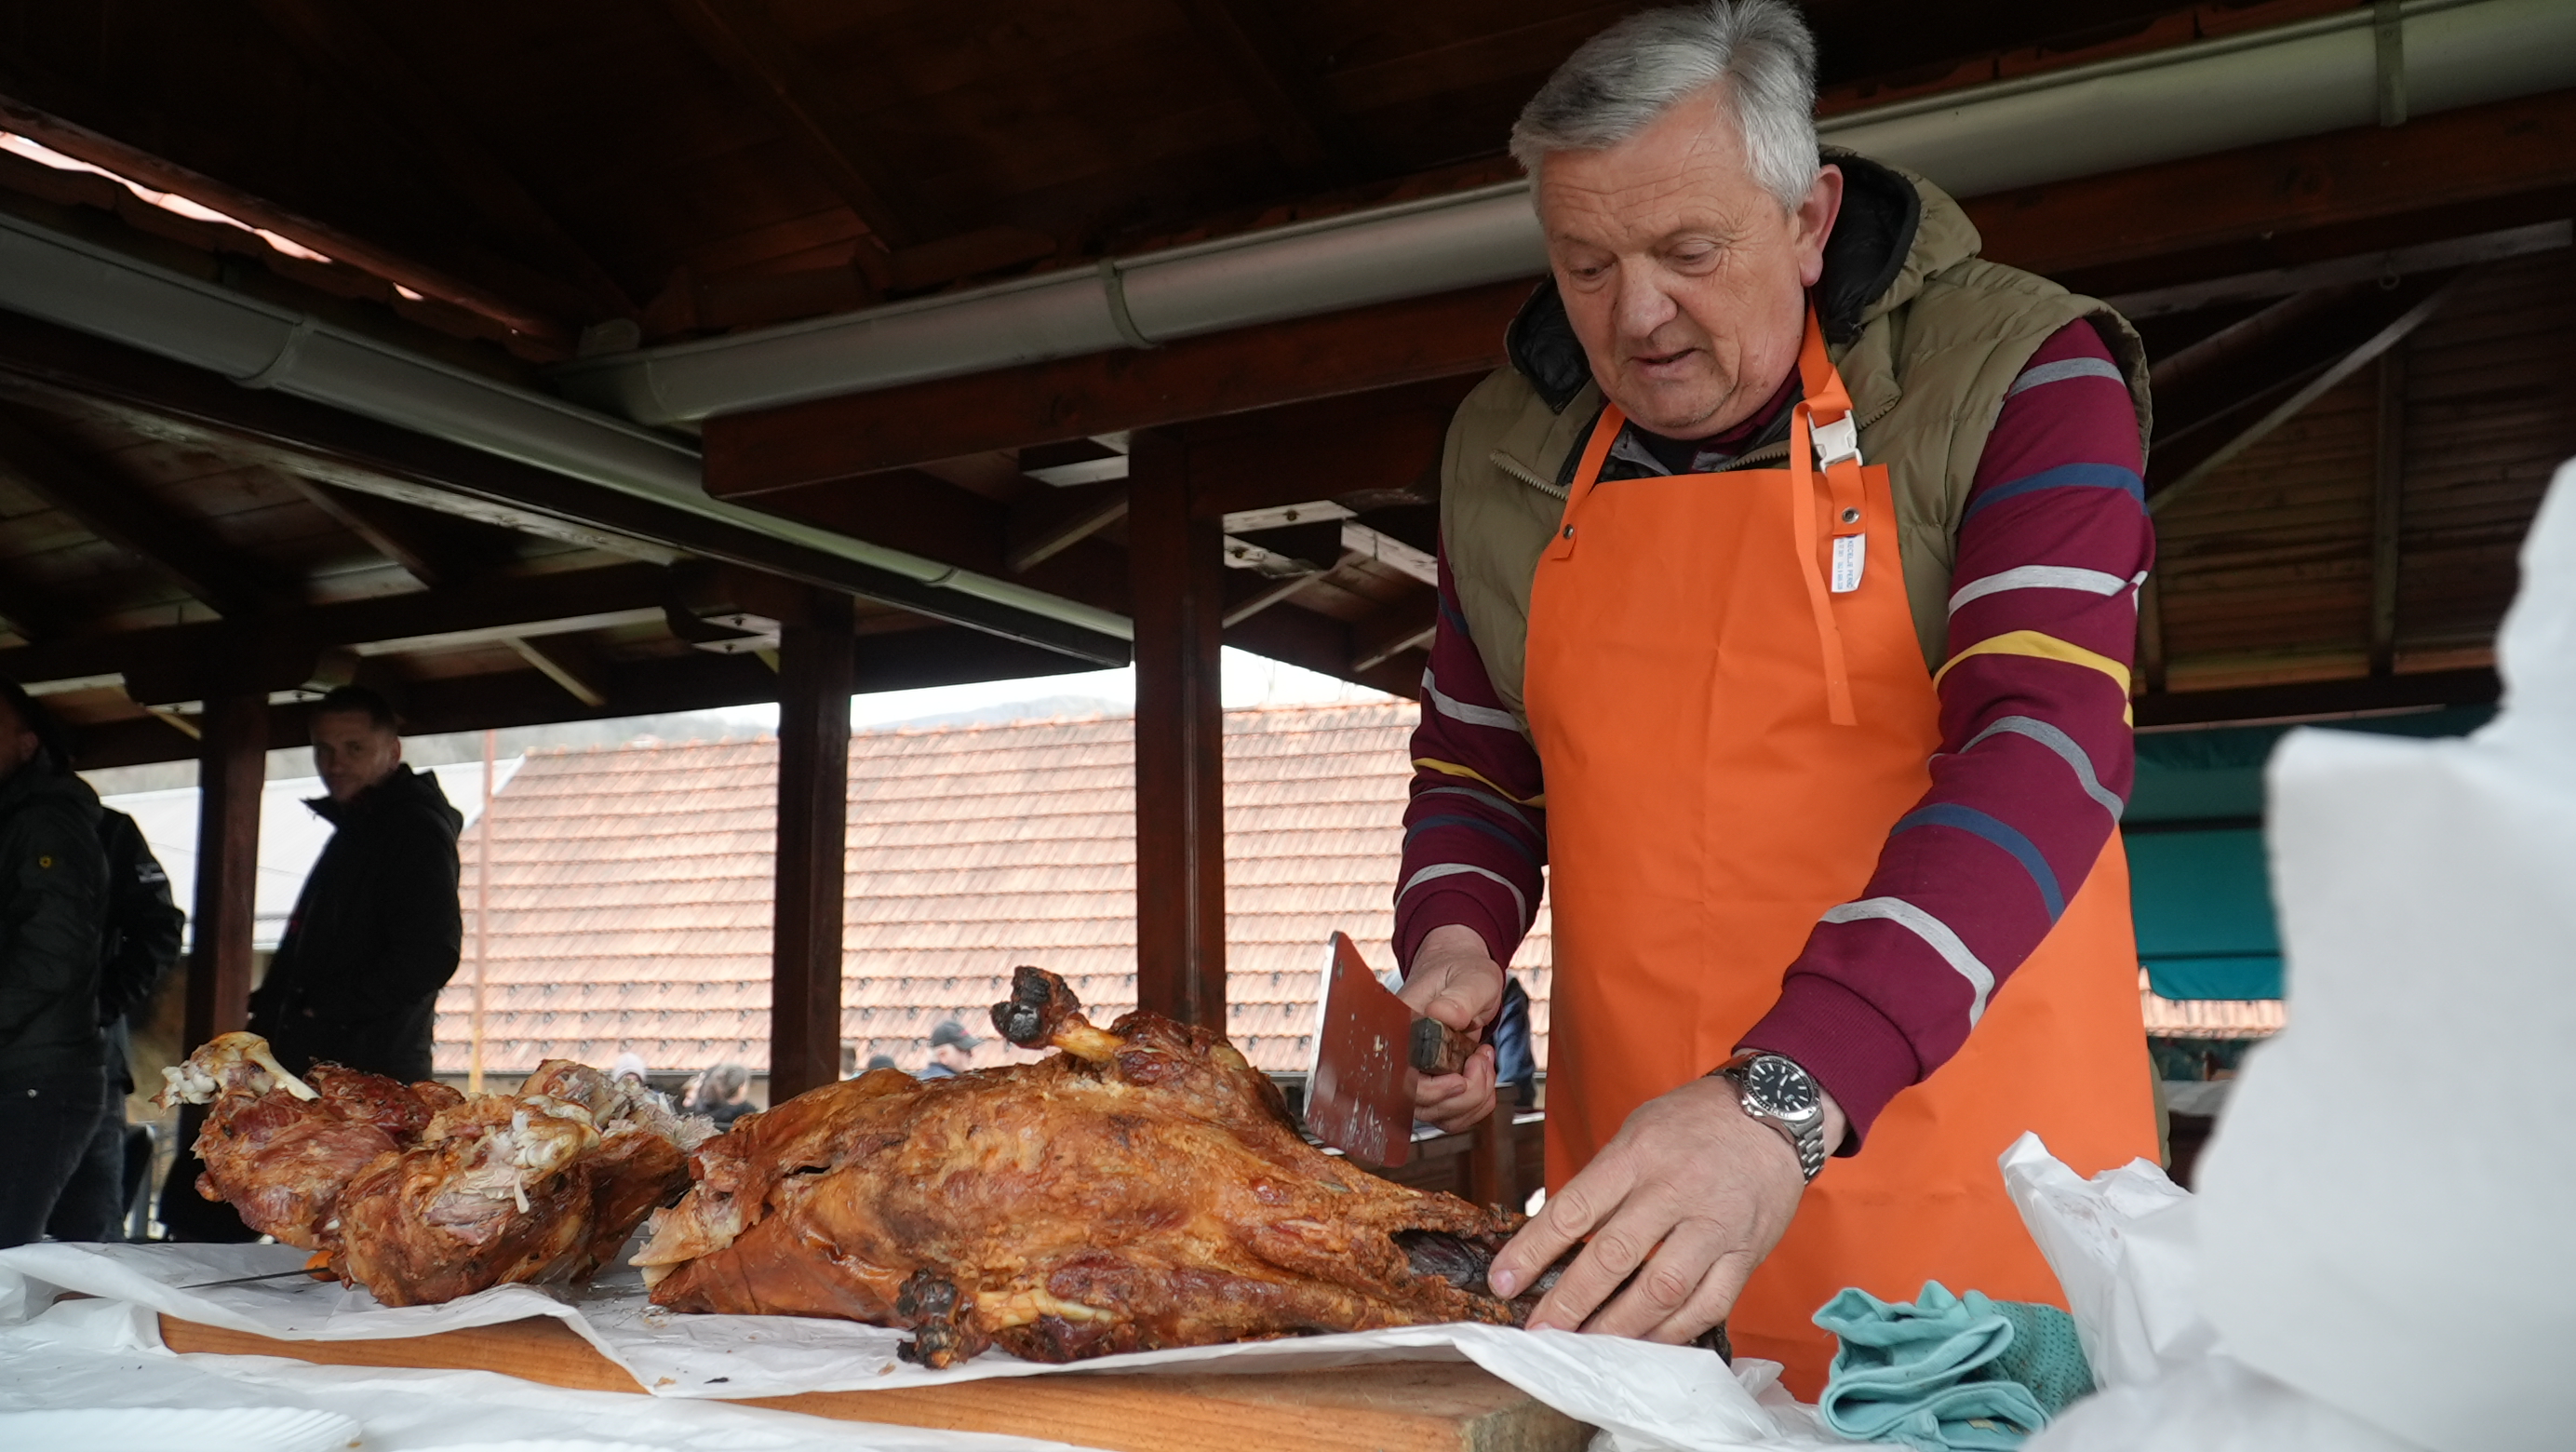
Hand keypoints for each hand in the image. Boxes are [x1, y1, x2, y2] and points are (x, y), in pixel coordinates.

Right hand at [1398, 924, 1504, 1132]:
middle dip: (1463, 1095)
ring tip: (1483, 1062)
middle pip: (1421, 1104)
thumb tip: (1443, 1015)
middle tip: (1481, 1059)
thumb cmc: (1462, 972)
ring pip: (1438, 1115)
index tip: (1460, 1079)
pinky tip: (1483, 1076)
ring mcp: (1417, 1074)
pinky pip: (1451, 1115)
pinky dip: (1475, 1106)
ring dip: (1472, 1101)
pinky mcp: (1434, 1084)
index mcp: (1402, 1029)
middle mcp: (1404, 1056)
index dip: (1432, 1090)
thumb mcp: (1471, 978)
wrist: (1462, 974)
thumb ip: (1459, 997)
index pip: (1401, 1078)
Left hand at [1488, 1075, 1845, 1342]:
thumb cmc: (1694, 1123)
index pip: (1574, 1209)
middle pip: (1614, 1256)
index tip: (1503, 1283)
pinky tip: (1643, 1345)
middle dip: (1569, 1301)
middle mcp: (1674, 1191)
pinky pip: (1708, 1305)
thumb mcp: (1638, 1131)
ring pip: (1661, 1289)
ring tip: (1585, 1349)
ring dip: (1618, 1327)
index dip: (1533, 1251)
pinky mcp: (1745, 1254)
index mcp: (1637, 1155)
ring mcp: (1714, 1226)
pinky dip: (1672, 1332)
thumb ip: (1603, 1182)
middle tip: (1539, 1332)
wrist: (1776, 1110)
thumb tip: (1554, 1237)